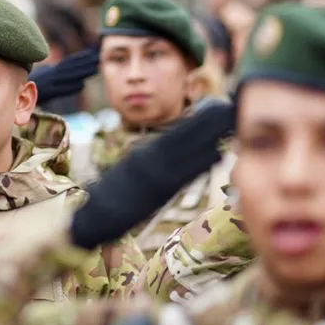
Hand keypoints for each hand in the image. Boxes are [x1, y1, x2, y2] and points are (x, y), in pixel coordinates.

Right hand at [30, 47, 98, 104]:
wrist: (11, 93)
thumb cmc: (27, 88)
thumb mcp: (42, 78)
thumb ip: (53, 77)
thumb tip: (68, 78)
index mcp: (52, 72)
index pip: (69, 63)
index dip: (81, 58)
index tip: (94, 54)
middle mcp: (51, 75)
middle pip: (71, 67)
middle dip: (86, 62)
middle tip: (100, 56)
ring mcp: (49, 83)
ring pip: (68, 76)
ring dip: (82, 72)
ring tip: (96, 67)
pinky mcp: (46, 92)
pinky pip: (60, 90)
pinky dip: (70, 87)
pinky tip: (81, 85)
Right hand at [69, 103, 234, 249]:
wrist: (94, 216)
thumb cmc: (112, 200)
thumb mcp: (130, 175)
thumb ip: (150, 164)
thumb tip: (172, 156)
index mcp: (144, 156)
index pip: (176, 135)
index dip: (198, 122)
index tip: (216, 109)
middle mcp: (150, 160)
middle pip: (184, 138)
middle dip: (207, 123)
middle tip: (229, 108)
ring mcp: (154, 174)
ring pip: (186, 151)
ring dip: (209, 136)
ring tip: (229, 122)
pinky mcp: (158, 192)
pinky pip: (183, 175)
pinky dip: (200, 163)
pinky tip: (217, 154)